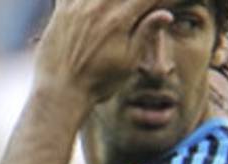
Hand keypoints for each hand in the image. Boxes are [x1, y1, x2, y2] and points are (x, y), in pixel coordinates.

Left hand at [34, 0, 167, 104]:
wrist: (60, 91)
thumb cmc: (98, 82)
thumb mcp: (128, 62)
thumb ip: (146, 33)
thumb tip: (166, 14)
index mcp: (119, 20)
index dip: (157, 1)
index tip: (162, 5)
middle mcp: (97, 7)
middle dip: (134, 2)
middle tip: (137, 9)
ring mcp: (76, 5)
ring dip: (111, 1)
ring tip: (116, 10)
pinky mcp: (61, 9)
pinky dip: (83, 0)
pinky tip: (91, 7)